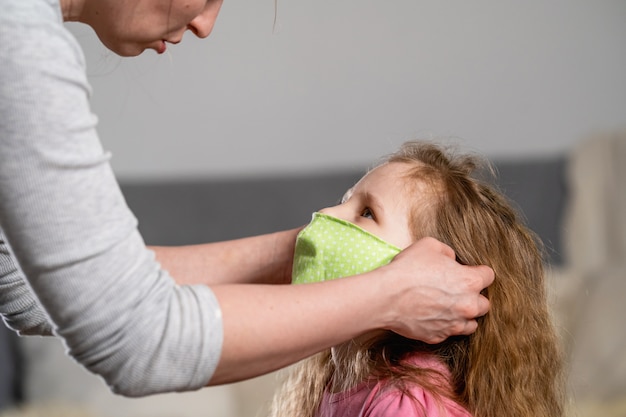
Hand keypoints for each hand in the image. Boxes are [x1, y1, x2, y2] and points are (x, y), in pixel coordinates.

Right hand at [377, 237, 493, 343]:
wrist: (386, 296)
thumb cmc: (407, 269)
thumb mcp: (430, 246)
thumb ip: (448, 252)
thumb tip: (452, 260)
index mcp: (470, 282)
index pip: (489, 276)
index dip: (477, 272)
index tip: (468, 271)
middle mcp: (467, 306)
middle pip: (484, 304)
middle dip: (474, 296)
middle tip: (456, 289)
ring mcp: (453, 324)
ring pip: (471, 324)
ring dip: (463, 315)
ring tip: (447, 306)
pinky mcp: (437, 336)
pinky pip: (449, 333)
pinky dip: (444, 325)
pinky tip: (431, 315)